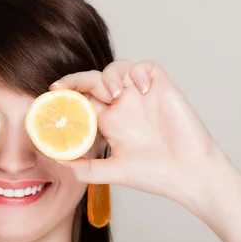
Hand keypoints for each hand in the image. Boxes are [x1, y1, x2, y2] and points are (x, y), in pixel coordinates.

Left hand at [51, 60, 223, 204]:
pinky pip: (146, 66)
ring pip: (117, 68)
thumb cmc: (154, 175)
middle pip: (94, 79)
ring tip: (114, 95)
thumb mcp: (112, 172)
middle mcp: (122, 106)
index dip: (66, 94)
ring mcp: (141, 96)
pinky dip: (139, 72)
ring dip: (110, 76)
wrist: (189, 174)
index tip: (51, 96)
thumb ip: (83, 168)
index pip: (82, 100)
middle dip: (77, 79)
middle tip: (62, 86)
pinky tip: (141, 90)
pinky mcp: (161, 88)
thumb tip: (54, 160)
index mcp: (108, 122)